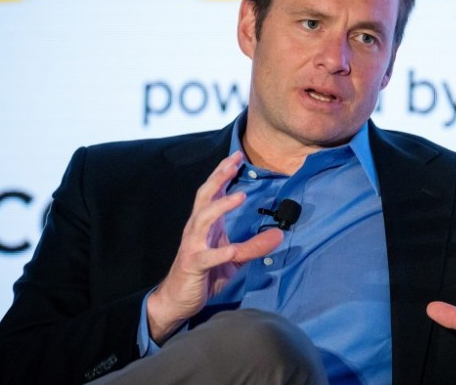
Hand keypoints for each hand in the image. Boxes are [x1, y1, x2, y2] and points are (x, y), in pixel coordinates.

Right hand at [146, 151, 282, 342]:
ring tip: (240, 195)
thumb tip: (279, 235)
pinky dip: (220, 253)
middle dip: (219, 177)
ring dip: (221, 206)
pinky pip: (206, 257)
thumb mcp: (234, 259)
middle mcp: (197, 230)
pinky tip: (232, 250)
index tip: (237, 156)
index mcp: (206, 224)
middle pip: (205, 196)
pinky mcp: (193, 265)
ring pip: (203, 219)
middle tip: (234, 162)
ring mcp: (193, 246)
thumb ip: (254, 246)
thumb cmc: (204, 275)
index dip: (223, 173)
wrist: (176, 300)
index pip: (213, 191)